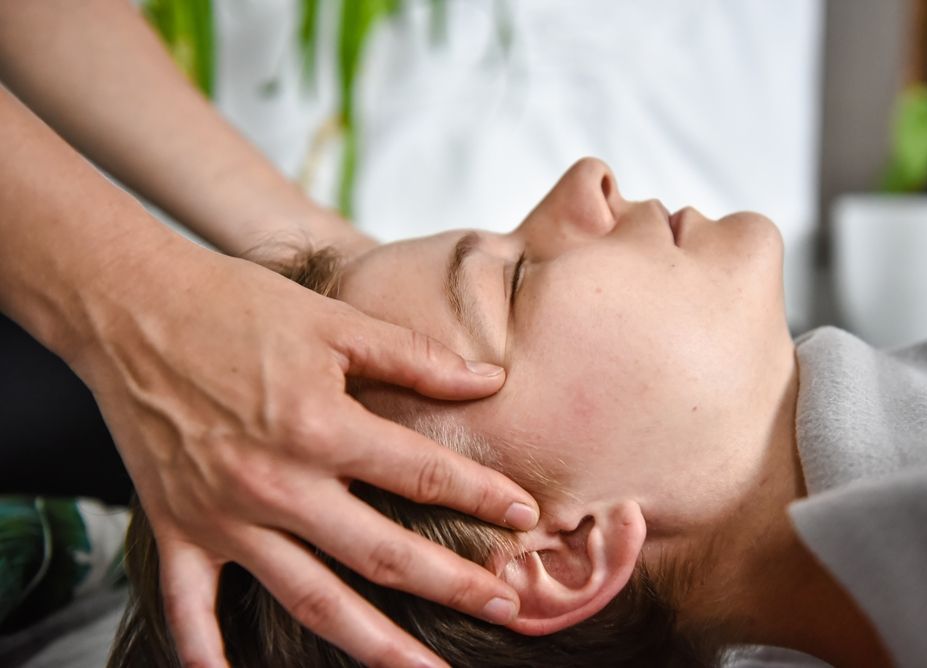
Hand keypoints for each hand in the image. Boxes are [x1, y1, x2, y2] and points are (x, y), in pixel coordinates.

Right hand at [81, 248, 538, 667]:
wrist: (132, 307)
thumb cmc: (236, 305)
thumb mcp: (335, 320)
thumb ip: (416, 357)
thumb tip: (489, 379)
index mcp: (321, 427)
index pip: (422, 474)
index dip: (482, 495)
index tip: (526, 516)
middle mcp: (277, 484)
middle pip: (380, 555)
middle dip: (451, 586)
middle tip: (507, 609)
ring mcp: (225, 515)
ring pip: (310, 599)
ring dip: (371, 644)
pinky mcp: (178, 527)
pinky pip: (190, 606)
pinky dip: (206, 650)